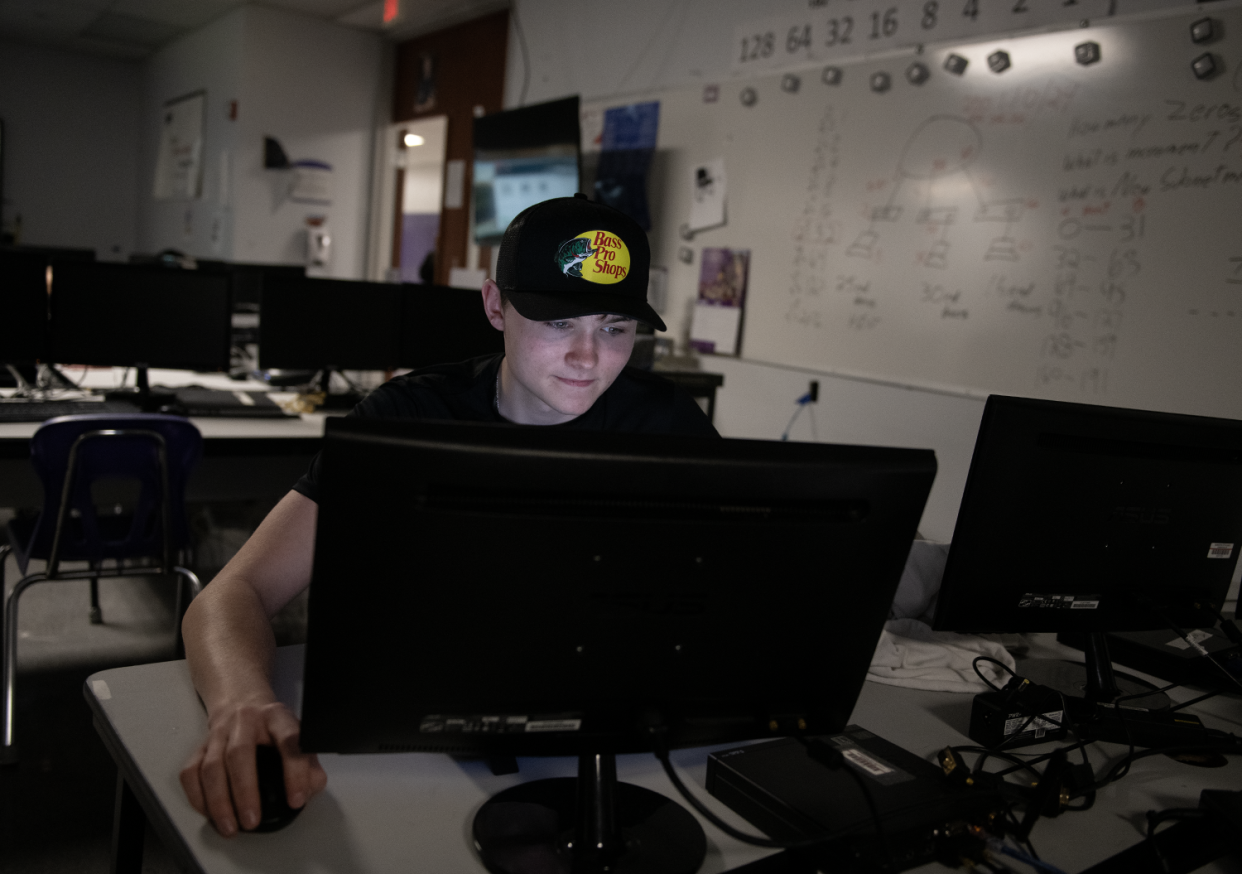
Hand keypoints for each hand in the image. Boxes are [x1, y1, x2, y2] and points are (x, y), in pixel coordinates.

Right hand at [180, 700, 326, 835]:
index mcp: (278, 718)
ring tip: (230, 826)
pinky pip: (191, 772)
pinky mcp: (200, 746)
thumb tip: (308, 790)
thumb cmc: (273, 728)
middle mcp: (246, 722)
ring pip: (212, 766)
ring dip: (219, 801)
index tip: (296, 800)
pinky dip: (198, 797)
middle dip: (245, 791)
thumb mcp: (299, 737)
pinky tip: (210, 813)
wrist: (242, 702)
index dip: (295, 772)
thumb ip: (310, 765)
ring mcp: (220, 733)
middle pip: (240, 753)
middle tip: (252, 821)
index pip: (289, 741)